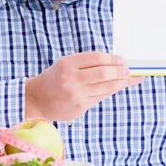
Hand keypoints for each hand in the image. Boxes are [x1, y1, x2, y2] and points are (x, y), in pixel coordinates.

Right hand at [24, 52, 143, 121]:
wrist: (37, 100)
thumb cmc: (54, 79)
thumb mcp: (65, 64)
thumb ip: (86, 62)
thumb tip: (113, 62)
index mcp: (68, 64)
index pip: (97, 58)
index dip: (113, 59)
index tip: (122, 59)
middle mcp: (72, 79)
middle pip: (103, 73)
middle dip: (120, 71)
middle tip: (129, 70)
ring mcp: (76, 94)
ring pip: (105, 88)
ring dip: (120, 82)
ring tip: (129, 78)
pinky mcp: (80, 107)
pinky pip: (100, 97)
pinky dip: (111, 91)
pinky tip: (117, 87)